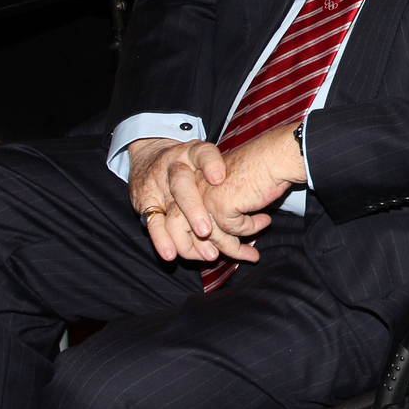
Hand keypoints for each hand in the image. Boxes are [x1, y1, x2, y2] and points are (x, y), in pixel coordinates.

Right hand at [128, 137, 228, 262]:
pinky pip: (153, 224)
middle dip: (194, 210)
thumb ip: (229, 175)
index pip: (203, 154)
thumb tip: (263, 198)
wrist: (150, 157)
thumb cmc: (191, 164)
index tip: (219, 178)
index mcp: (193, 153)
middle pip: (181, 186)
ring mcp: (158, 187)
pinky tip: (172, 254)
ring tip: (206, 253)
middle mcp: (174, 168)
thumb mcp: (208, 158)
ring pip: (167, 211)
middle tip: (207, 231)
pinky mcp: (146, 203)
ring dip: (183, 235)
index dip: (210, 164)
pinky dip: (162, 241)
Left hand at [197, 122, 304, 262]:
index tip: (211, 254)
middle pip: (186, 231)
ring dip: (235, 249)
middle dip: (204, 252)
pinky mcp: (220, 204)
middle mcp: (192, 190)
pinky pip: (234, 229)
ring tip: (252, 255)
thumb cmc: (258, 170)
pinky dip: (251, 228)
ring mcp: (204, 197)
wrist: (274, 156)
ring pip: (213, 236)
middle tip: (222, 261)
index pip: (179, 221)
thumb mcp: (231, 192)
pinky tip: (264, 220)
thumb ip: (221, 212)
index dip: (192, 242)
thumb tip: (221, 243)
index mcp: (190, 185)